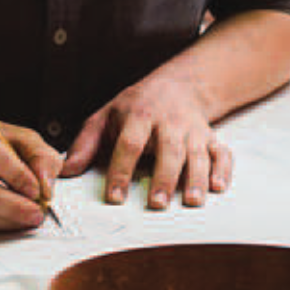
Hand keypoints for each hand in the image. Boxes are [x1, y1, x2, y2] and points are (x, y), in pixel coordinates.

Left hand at [62, 72, 231, 208]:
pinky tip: (219, 187)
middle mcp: (168, 122)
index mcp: (138, 115)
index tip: (115, 197)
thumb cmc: (136, 106)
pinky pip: (222, 153)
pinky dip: (223, 169)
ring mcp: (192, 130)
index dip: (121, 170)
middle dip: (163, 177)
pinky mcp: (211, 138)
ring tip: (191, 201)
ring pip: (197, 153)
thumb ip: (86, 144)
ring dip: (196, 177)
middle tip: (156, 203)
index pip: (129, 143)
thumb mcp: (106, 116)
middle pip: (168, 149)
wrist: (176, 85)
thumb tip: (65, 170)